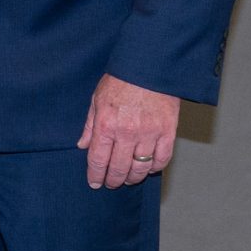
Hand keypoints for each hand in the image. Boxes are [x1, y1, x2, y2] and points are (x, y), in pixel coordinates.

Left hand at [77, 74, 179, 188]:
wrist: (150, 66)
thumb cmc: (121, 80)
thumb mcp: (97, 99)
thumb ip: (89, 125)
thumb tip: (82, 145)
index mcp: (106, 125)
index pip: (98, 160)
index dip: (95, 175)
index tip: (95, 183)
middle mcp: (127, 132)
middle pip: (118, 168)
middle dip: (113, 180)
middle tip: (112, 184)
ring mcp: (149, 133)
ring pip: (141, 167)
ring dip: (133, 177)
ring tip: (129, 179)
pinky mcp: (168, 131)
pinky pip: (162, 158)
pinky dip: (155, 167)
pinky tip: (149, 168)